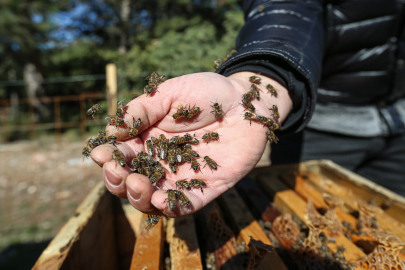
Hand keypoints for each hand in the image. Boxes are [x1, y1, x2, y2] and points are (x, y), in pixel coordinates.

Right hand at [91, 71, 291, 216]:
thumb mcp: (169, 94)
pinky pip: (185, 206)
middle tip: (116, 170)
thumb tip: (110, 132)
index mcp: (148, 140)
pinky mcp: (206, 188)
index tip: (100, 154)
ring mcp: (182, 178)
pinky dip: (171, 207)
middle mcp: (161, 163)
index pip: (121, 156)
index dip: (108, 158)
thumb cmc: (206, 93)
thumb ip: (140, 111)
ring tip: (137, 183)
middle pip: (130, 182)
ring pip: (152, 199)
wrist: (245, 101)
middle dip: (117, 181)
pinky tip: (160, 199)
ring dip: (138, 197)